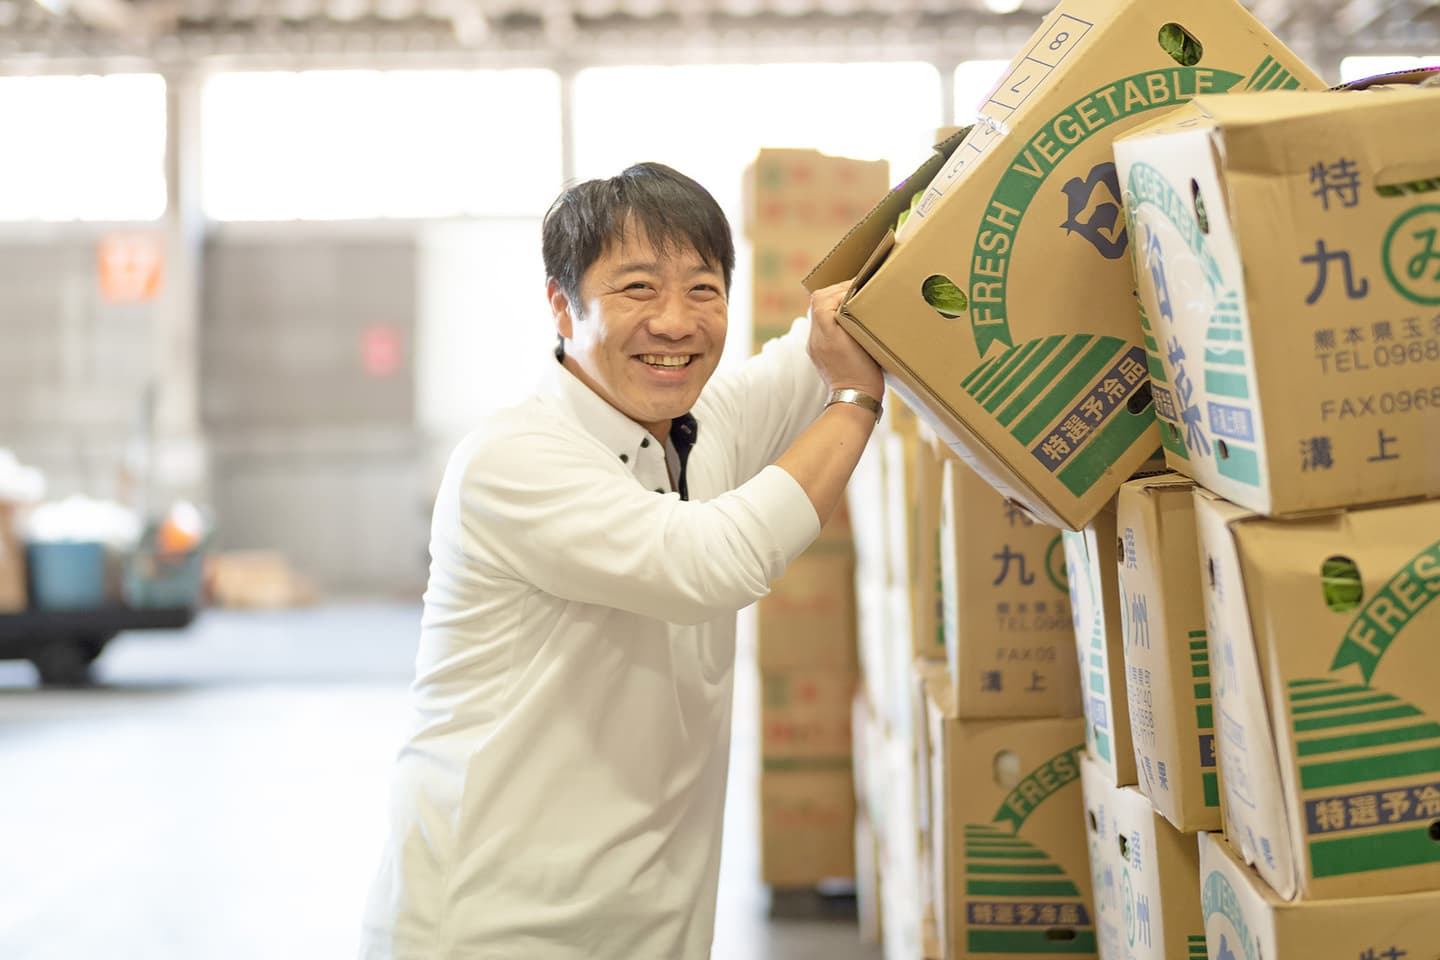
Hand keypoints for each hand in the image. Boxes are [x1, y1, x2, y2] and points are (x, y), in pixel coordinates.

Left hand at [806, 280, 883, 397]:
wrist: (854, 399)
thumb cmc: (865, 373)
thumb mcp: (865, 343)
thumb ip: (854, 319)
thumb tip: (852, 298)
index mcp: (826, 333)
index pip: (823, 298)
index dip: (840, 289)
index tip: (859, 287)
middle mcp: (815, 338)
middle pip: (818, 301)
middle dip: (836, 292)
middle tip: (856, 289)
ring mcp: (815, 346)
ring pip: (818, 311)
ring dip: (834, 302)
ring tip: (853, 300)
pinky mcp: (817, 352)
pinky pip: (820, 324)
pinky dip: (832, 315)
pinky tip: (847, 317)